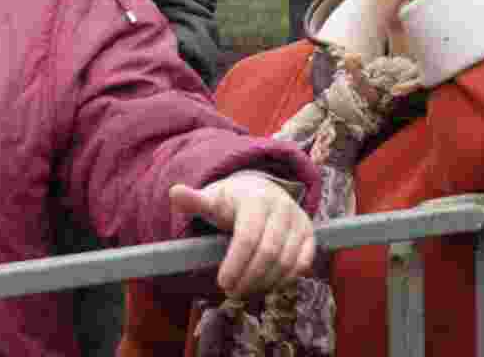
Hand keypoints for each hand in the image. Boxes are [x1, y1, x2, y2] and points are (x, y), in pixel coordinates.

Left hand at [169, 173, 314, 297]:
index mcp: (256, 199)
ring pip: (287, 262)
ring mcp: (299, 220)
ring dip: (265, 283)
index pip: (247, 237)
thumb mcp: (212, 200)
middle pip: (269, 252)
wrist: (261, 192)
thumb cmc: (231, 203)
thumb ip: (194, 201)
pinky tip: (266, 285)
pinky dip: (285, 280)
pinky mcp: (310, 235)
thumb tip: (174, 192)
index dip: (235, 264)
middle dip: (249, 277)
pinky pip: (303, 264)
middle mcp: (282, 207)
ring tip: (245, 290)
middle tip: (232, 292)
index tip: (222, 283)